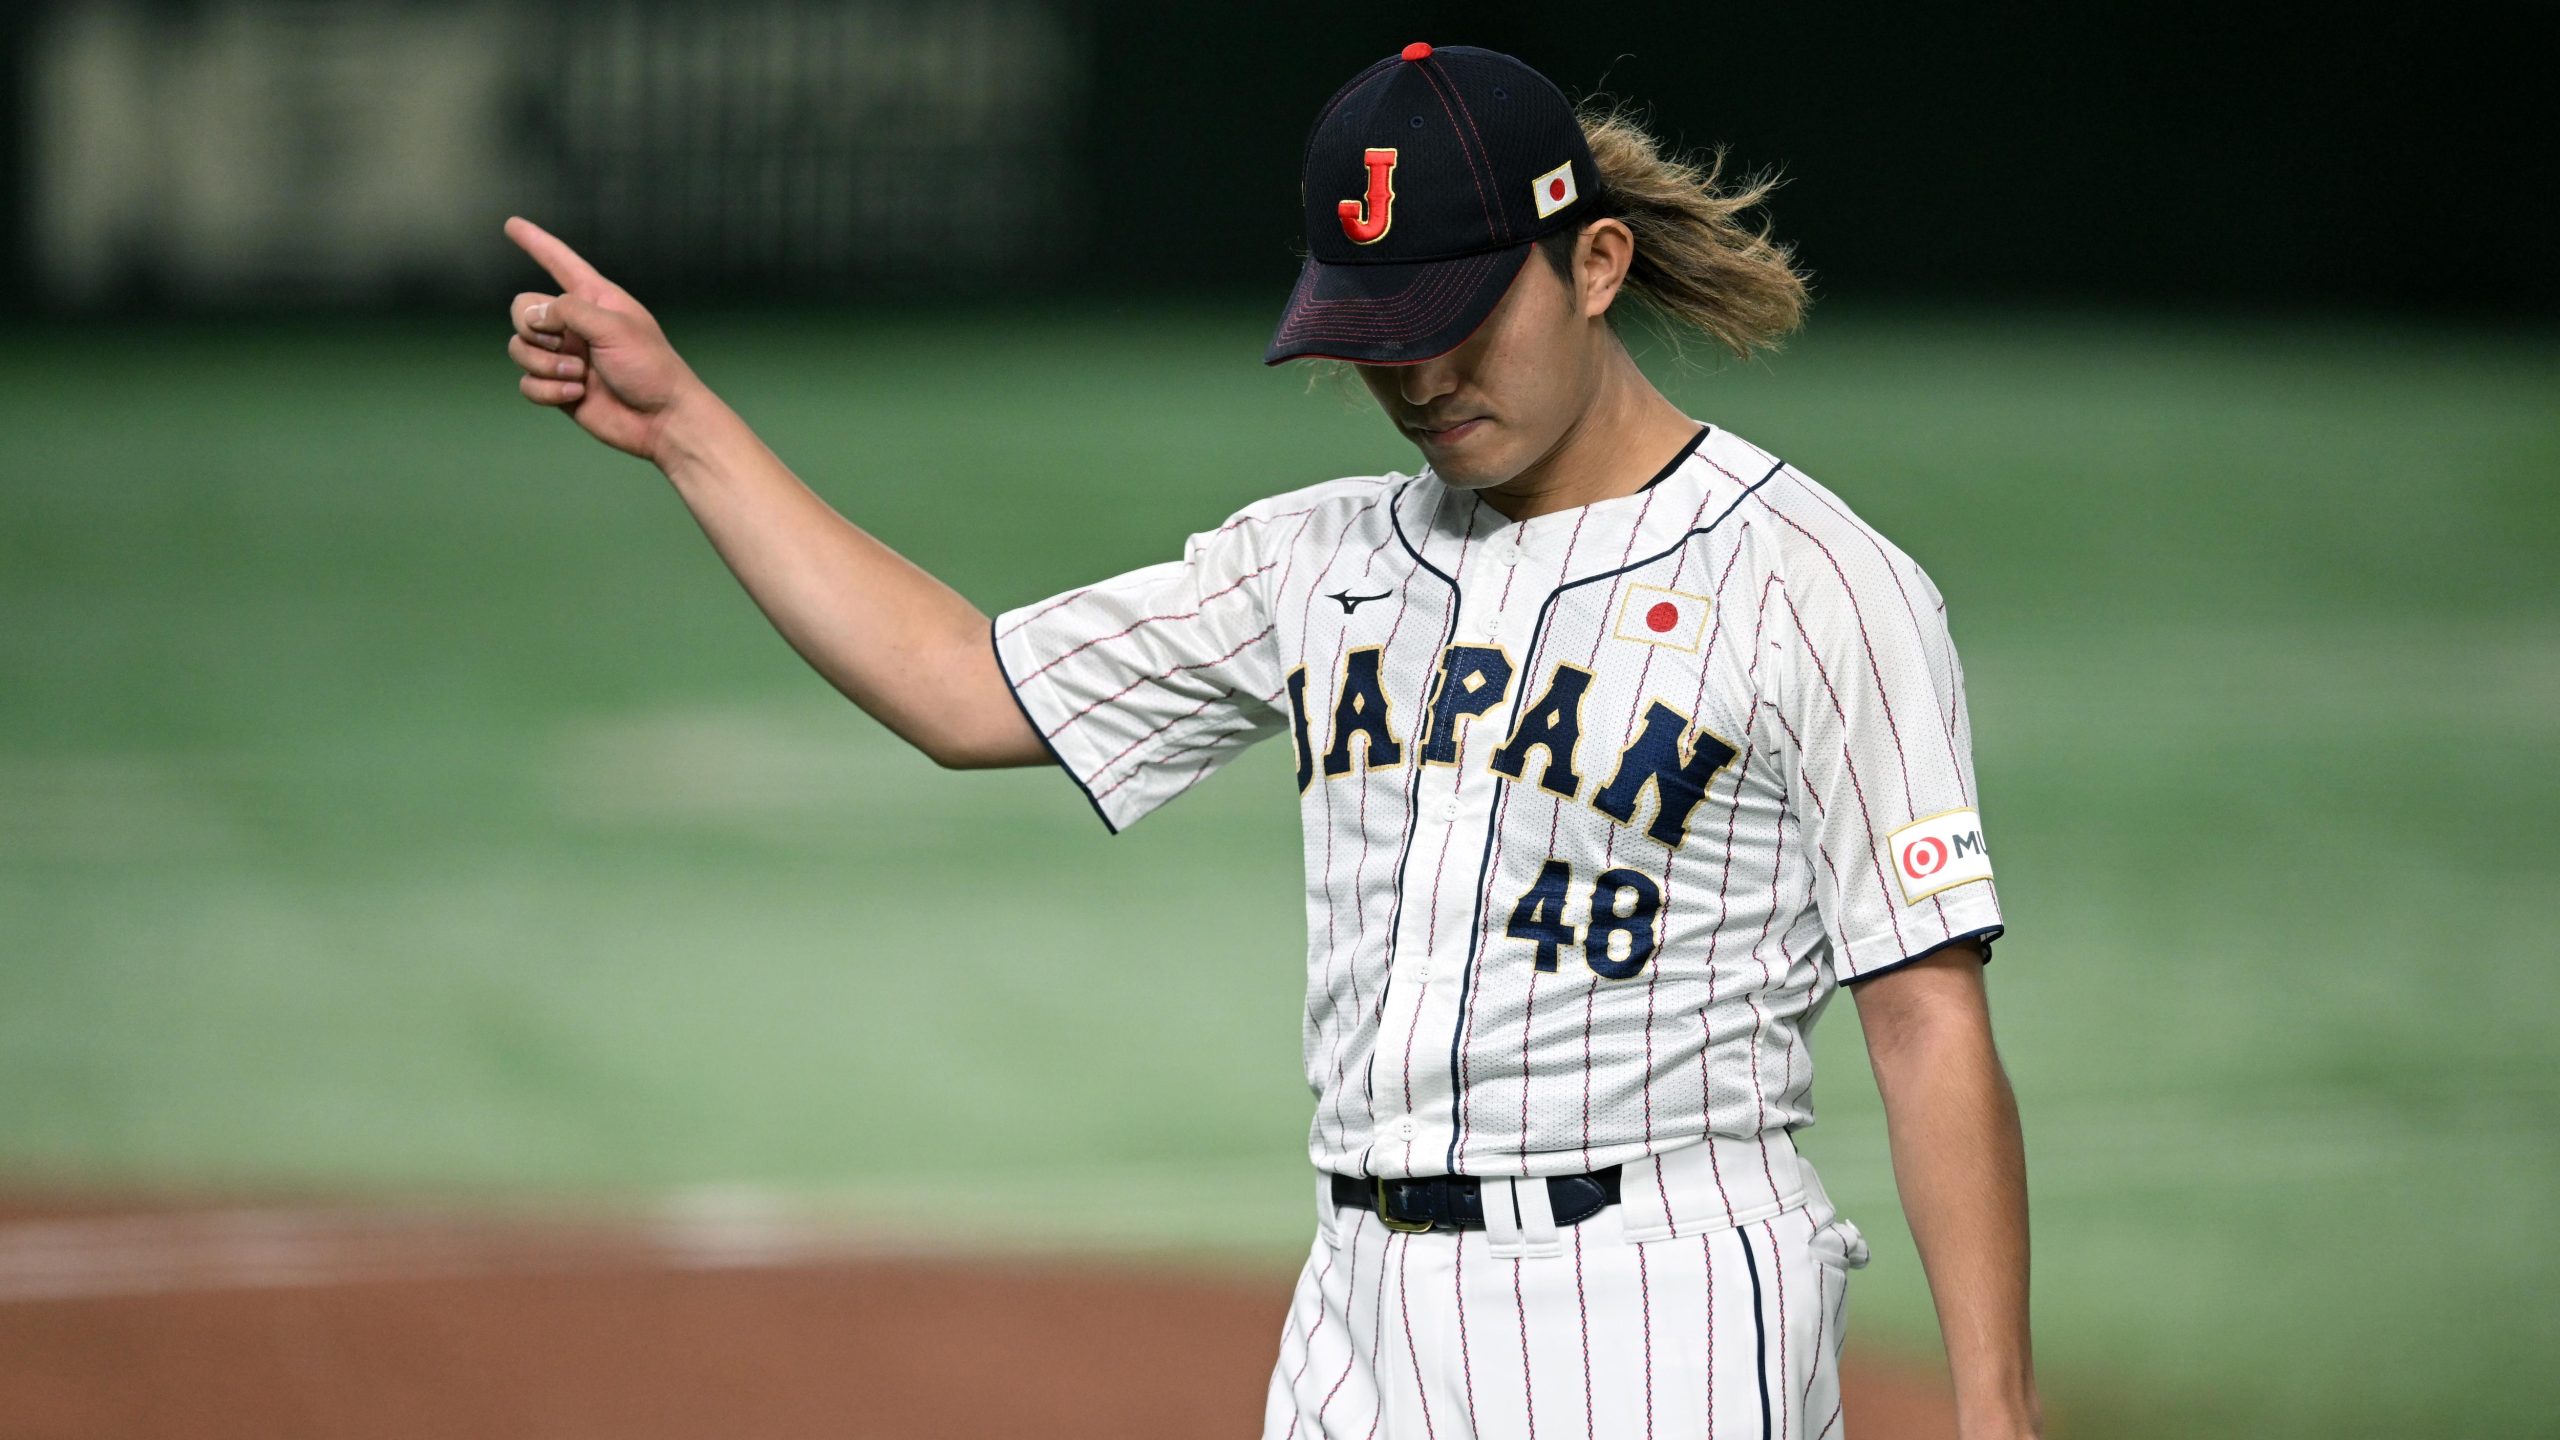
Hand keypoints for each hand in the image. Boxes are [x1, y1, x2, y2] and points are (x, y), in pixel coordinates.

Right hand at [503, 216, 705, 462]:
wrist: (662, 420)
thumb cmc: (651, 368)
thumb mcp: (614, 327)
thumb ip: (569, 310)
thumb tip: (535, 316)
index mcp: (595, 299)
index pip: (560, 263)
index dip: (536, 242)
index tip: (512, 224)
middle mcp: (576, 324)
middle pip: (523, 309)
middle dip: (533, 327)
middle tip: (563, 343)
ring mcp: (565, 356)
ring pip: (519, 348)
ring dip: (543, 364)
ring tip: (579, 374)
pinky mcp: (559, 387)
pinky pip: (527, 383)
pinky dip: (546, 390)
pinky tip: (576, 395)